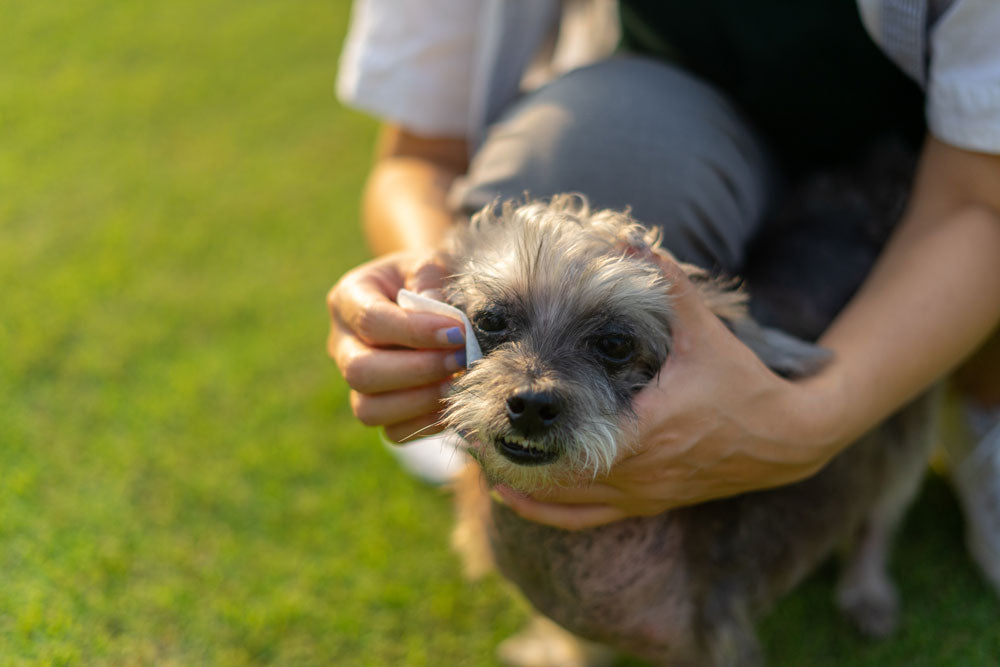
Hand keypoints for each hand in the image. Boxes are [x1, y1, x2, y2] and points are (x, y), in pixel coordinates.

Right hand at [327, 250, 466, 441]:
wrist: (428, 296)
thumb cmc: (429, 278)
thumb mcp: (430, 262)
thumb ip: (432, 279)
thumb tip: (442, 316)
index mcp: (349, 298)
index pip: (371, 321)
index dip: (415, 331)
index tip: (459, 331)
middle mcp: (342, 343)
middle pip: (360, 372)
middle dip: (417, 370)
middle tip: (461, 359)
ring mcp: (355, 382)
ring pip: (368, 409)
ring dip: (420, 400)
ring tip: (459, 383)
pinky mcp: (379, 408)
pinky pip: (392, 432)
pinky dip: (426, 423)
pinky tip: (455, 401)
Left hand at [495, 258, 841, 529]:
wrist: (786, 439)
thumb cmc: (743, 385)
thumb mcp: (705, 333)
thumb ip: (669, 286)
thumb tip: (631, 240)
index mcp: (646, 429)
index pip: (572, 436)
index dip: (526, 425)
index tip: (489, 403)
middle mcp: (637, 470)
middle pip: (555, 471)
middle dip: (510, 451)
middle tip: (468, 427)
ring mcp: (640, 493)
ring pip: (564, 500)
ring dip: (519, 480)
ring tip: (479, 457)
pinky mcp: (645, 503)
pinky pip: (585, 518)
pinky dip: (546, 512)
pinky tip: (512, 496)